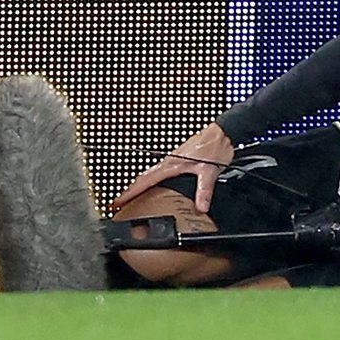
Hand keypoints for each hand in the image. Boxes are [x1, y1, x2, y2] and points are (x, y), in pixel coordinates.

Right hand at [111, 122, 234, 212]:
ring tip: (130, 196)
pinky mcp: (179, 158)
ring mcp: (173, 159)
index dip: (130, 192)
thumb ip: (204, 190)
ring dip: (139, 184)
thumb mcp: (210, 172)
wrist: (222, 133)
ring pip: (150, 173)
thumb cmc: (214, 147)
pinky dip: (151, 179)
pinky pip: (159, 171)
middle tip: (118, 202)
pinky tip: (154, 184)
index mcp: (172, 164)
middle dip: (130, 190)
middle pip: (143, 177)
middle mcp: (169, 161)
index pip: (145, 181)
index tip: (117, 201)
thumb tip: (201, 207)